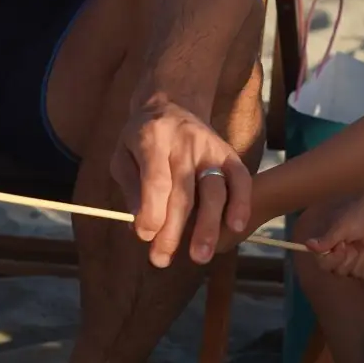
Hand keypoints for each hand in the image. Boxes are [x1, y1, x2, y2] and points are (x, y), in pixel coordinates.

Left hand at [111, 92, 251, 268]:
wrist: (171, 103)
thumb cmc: (142, 138)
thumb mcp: (122, 154)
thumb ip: (130, 186)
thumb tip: (140, 223)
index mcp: (152, 138)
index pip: (155, 180)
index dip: (151, 212)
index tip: (144, 237)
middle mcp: (184, 142)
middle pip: (183, 192)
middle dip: (173, 230)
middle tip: (161, 259)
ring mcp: (210, 147)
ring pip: (214, 189)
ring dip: (207, 226)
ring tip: (199, 256)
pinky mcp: (228, 153)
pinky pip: (240, 179)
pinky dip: (241, 203)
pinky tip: (236, 227)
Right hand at [301, 194, 363, 280]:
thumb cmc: (355, 218)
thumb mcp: (340, 229)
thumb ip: (325, 240)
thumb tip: (307, 244)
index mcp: (327, 247)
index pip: (323, 265)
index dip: (334, 258)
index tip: (343, 244)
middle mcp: (335, 256)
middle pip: (338, 271)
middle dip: (349, 258)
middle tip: (354, 243)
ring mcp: (349, 262)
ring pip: (351, 274)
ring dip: (359, 259)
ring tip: (362, 246)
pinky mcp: (361, 264)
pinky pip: (362, 275)